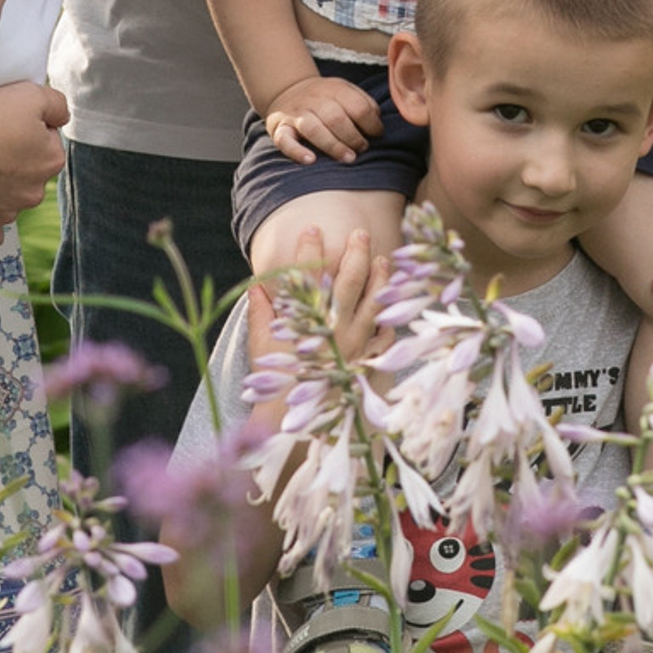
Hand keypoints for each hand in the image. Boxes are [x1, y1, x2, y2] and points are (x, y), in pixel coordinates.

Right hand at [0, 80, 69, 221]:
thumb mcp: (31, 93)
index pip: (47, 140)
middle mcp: (33, 192)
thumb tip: (60, 117)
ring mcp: (5, 212)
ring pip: (7, 197)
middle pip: (28, 170)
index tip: (5, 120)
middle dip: (13, 158)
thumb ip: (56, 105)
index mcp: (51, 161)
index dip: (27, 127)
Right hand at [250, 219, 382, 368]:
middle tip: (360, 233)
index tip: (312, 228)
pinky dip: (392, 318)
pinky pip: (386, 335)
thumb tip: (257, 283)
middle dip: (355, 253)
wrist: (293, 423)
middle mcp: (334, 329)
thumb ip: (260, 312)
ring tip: (384, 259)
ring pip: (375, 304)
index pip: (309, 276)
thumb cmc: (274, 382)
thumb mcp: (261, 344)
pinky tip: (396, 303)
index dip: (309, 250)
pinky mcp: (367, 360)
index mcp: (306, 321)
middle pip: (349, 282)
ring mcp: (355, 344)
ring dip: (380, 278)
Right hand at [259, 74, 383, 166]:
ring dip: (334, 145)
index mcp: (334, 89)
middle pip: (336, 118)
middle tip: (362, 149)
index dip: (371, 124)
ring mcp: (295, 114)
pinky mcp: (279, 128)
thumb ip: (364, 104)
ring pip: (313, 129)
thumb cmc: (325, 99)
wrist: (287, 90)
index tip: (377, 135)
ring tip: (348, 158)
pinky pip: (285, 140)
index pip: (358, 106)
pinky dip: (297, 151)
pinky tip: (311, 160)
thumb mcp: (345, 91)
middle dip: (354, 137)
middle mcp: (314, 100)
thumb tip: (378, 124)